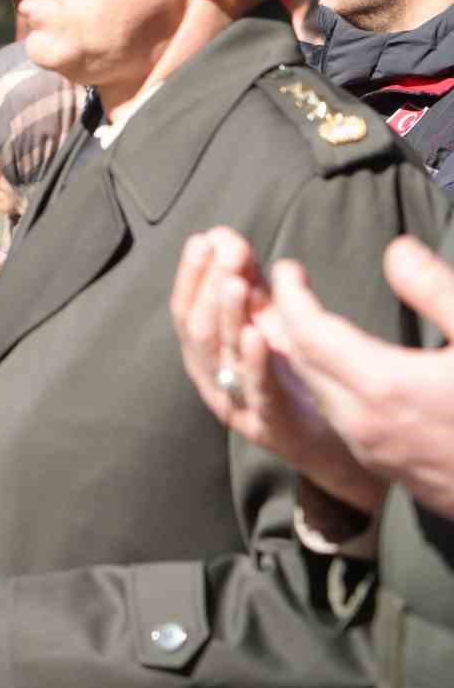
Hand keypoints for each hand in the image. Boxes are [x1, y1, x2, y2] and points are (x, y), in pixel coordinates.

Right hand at [170, 228, 381, 512]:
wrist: (331, 446)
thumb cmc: (294, 379)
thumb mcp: (268, 326)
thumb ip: (247, 285)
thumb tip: (223, 236)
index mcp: (207, 357)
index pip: (185, 312)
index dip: (190, 276)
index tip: (201, 240)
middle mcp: (213, 382)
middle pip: (199, 331)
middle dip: (207, 286)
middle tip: (222, 250)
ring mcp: (239, 406)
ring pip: (224, 358)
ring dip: (227, 317)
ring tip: (234, 282)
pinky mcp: (272, 425)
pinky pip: (260, 391)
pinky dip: (256, 361)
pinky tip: (259, 334)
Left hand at [259, 237, 453, 518]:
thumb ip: (436, 291)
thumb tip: (396, 251)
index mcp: (384, 386)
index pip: (309, 333)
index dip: (292, 296)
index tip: (285, 267)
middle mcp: (365, 423)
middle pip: (305, 365)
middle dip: (288, 322)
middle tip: (286, 289)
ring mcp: (376, 453)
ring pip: (321, 395)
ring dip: (305, 357)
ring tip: (303, 323)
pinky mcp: (391, 471)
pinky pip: (341, 418)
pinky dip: (327, 385)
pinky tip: (341, 372)